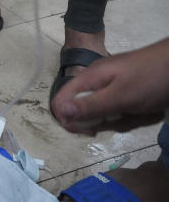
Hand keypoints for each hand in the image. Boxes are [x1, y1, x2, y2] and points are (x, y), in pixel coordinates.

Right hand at [51, 38, 168, 134]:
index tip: (89, 131)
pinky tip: (144, 111)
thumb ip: (90, 105)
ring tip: (139, 113)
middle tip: (122, 119)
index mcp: (89, 78)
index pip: (62, 100)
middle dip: (103, 120)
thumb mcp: (120, 97)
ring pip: (104, 111)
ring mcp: (111, 84)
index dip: (68, 118)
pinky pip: (119, 108)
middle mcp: (96, 80)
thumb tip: (59, 112)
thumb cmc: (149, 79)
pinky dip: (131, 114)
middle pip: (84, 108)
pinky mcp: (125, 88)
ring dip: (121, 119)